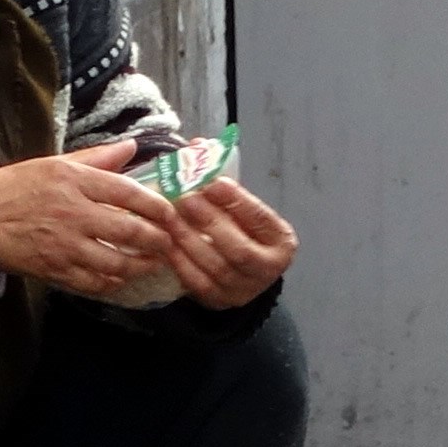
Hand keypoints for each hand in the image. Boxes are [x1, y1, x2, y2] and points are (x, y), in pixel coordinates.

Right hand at [0, 140, 177, 295]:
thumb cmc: (14, 188)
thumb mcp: (54, 163)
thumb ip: (96, 158)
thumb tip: (131, 147)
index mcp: (74, 181)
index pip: (127, 192)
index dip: (155, 204)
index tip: (170, 211)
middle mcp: (73, 213)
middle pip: (128, 230)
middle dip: (156, 239)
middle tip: (168, 241)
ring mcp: (64, 245)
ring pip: (115, 261)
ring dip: (139, 265)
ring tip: (151, 262)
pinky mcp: (54, 269)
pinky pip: (92, 282)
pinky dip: (111, 283)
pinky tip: (119, 278)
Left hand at [150, 177, 297, 308]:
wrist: (238, 272)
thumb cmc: (238, 229)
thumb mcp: (241, 207)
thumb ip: (224, 183)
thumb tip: (197, 145)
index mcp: (282, 241)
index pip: (261, 219)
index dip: (237, 201)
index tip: (213, 183)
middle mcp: (268, 270)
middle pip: (239, 249)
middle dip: (210, 222)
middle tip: (185, 198)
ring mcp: (244, 291)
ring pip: (216, 267)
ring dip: (190, 240)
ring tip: (171, 217)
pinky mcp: (219, 301)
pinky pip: (198, 283)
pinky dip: (180, 261)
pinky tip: (166, 242)